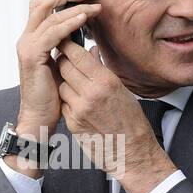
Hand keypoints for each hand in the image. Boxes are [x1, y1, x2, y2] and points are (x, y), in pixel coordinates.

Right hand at [14, 0, 101, 143]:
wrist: (38, 117)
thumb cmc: (52, 96)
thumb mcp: (62, 67)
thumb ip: (69, 51)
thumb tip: (88, 43)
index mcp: (31, 39)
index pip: (36, 6)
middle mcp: (26, 39)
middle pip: (39, 3)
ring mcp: (27, 46)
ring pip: (47, 15)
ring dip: (72, 6)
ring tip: (93, 3)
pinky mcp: (32, 56)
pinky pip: (53, 33)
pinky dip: (69, 23)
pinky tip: (84, 18)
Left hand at [54, 39, 175, 192]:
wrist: (131, 151)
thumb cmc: (130, 120)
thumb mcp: (121, 89)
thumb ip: (102, 69)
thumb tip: (91, 51)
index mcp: (106, 82)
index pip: (78, 55)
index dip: (68, 46)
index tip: (65, 40)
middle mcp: (90, 94)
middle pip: (64, 67)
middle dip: (63, 60)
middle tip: (65, 58)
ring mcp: (79, 109)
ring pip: (61, 85)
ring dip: (64, 81)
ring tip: (74, 83)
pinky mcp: (72, 123)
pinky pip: (63, 103)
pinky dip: (67, 99)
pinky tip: (76, 101)